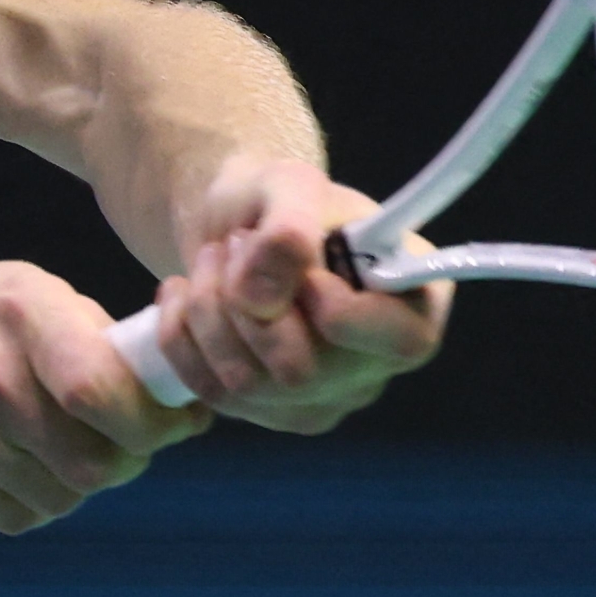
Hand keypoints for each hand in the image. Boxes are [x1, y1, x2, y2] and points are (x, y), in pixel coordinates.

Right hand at [0, 263, 210, 533]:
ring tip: (59, 451)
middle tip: (121, 448)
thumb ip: (99, 340)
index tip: (176, 426)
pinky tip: (18, 469)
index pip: (102, 392)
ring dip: (77, 485)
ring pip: (59, 497)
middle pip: (91, 462)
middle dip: (125, 463)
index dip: (154, 424)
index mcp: (20, 311)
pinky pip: (13, 517)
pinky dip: (33, 504)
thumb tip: (178, 396)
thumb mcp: (30, 295)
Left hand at [150, 157, 448, 433]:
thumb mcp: (289, 184)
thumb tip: (260, 300)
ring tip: (213, 259)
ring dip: (209, 308)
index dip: (338, 308)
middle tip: (236, 244)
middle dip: (247, 299)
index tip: (305, 265)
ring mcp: (321, 399)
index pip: (400, 343)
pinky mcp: (265, 412)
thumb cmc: (281, 202)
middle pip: (302, 371)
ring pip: (245, 384)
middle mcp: (375, 368)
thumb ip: (288, 227)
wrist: (236, 230)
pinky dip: (180, 334)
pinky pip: (207, 391)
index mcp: (414, 307)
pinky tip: (185, 294)